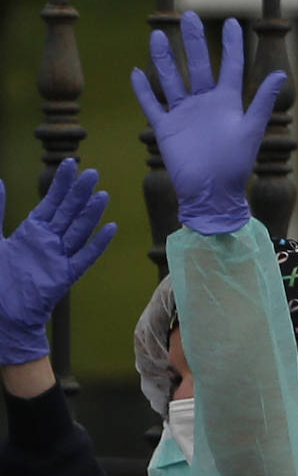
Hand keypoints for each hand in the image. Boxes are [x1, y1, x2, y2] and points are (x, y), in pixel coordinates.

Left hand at [0, 158, 116, 364]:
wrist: (1, 311)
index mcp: (32, 231)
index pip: (51, 201)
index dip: (60, 183)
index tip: (71, 164)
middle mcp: (48, 241)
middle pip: (68, 212)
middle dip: (79, 192)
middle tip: (92, 173)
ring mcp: (59, 257)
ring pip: (79, 230)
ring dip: (90, 213)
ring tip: (101, 194)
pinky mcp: (65, 275)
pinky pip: (84, 257)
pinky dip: (98, 244)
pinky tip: (109, 229)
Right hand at [130, 11, 285, 234]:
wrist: (213, 193)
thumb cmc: (235, 165)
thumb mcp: (251, 129)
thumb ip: (262, 101)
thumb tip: (280, 73)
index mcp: (227, 102)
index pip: (230, 66)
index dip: (232, 45)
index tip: (232, 22)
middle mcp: (205, 104)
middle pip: (198, 65)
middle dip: (194, 41)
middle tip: (189, 16)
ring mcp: (184, 114)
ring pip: (172, 79)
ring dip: (165, 59)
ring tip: (159, 35)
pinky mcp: (167, 127)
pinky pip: (152, 104)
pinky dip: (144, 90)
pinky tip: (137, 72)